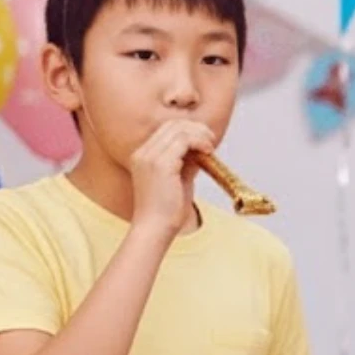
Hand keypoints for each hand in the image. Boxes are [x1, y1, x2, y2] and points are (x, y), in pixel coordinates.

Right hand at [129, 119, 216, 237]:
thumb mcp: (179, 180)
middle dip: (196, 128)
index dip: (188, 130)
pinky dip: (199, 142)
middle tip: (212, 140)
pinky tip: (208, 151)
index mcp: (142, 156)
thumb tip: (202, 150)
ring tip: (211, 146)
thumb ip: (187, 163)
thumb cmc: (167, 210)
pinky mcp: (160, 164)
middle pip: (171, 125)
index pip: (166, 130)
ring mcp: (149, 157)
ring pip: (178, 130)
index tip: (205, 139)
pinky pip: (183, 141)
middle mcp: (142, 153)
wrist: (155, 228)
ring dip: (199, 134)